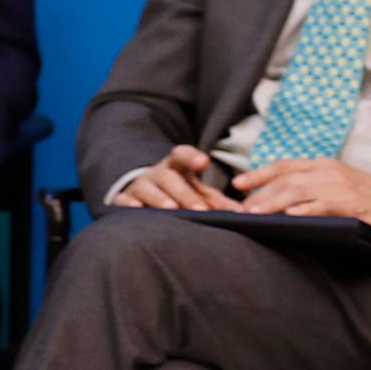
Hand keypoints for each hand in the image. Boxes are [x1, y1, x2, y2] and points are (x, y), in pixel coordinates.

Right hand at [111, 144, 236, 212]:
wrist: (144, 196)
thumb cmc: (179, 195)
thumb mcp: (199, 194)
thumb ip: (220, 202)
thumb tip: (247, 214)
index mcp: (176, 167)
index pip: (182, 155)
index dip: (191, 157)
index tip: (204, 162)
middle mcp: (156, 174)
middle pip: (168, 178)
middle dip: (184, 194)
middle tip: (200, 209)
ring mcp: (139, 186)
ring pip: (146, 188)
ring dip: (159, 199)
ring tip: (172, 209)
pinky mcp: (123, 199)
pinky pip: (123, 200)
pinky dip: (129, 205)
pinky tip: (137, 210)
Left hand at [234, 157, 370, 238]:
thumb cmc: (364, 193)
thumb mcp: (335, 180)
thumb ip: (309, 183)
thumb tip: (277, 193)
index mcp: (322, 165)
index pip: (283, 165)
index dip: (258, 173)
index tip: (237, 183)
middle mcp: (326, 172)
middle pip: (286, 180)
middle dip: (261, 193)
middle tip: (243, 207)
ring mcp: (337, 187)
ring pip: (297, 192)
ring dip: (273, 203)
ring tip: (256, 213)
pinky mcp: (348, 204)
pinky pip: (321, 206)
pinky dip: (304, 210)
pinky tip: (289, 216)